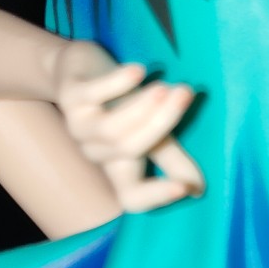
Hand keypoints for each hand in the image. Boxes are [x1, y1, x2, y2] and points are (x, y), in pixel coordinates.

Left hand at [53, 41, 202, 212]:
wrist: (75, 70)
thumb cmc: (118, 103)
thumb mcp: (150, 132)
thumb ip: (171, 159)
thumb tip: (198, 190)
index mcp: (117, 167)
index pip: (131, 197)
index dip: (156, 196)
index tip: (186, 188)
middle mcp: (96, 152)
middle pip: (129, 151)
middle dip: (160, 124)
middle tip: (185, 95)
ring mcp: (79, 127)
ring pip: (112, 128)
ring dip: (142, 106)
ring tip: (165, 87)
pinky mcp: (70, 97)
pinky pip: (92, 94)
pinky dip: (116, 83)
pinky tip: (138, 71)